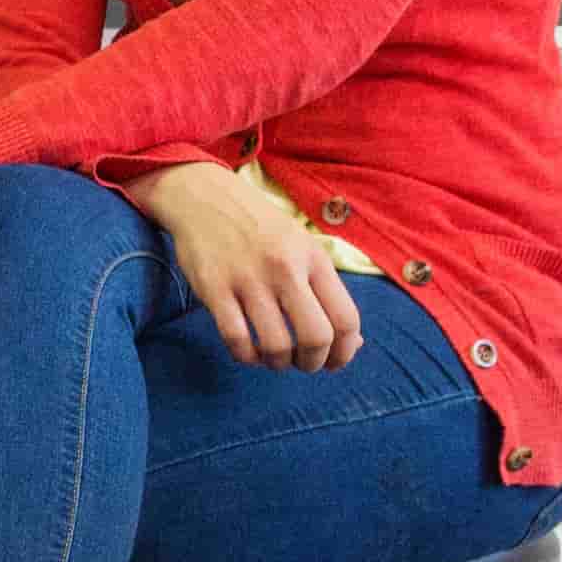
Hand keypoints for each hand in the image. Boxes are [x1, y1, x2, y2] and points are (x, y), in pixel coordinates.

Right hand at [133, 163, 361, 371]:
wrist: (206, 198)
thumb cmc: (261, 229)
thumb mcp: (303, 247)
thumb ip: (327, 291)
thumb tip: (355, 342)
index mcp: (313, 258)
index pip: (346, 318)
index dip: (346, 351)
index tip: (334, 361)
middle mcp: (285, 269)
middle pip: (315, 337)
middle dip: (314, 363)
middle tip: (304, 363)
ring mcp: (248, 280)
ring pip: (275, 345)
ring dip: (279, 363)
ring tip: (275, 358)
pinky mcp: (214, 289)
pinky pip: (236, 339)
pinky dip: (247, 356)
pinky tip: (249, 351)